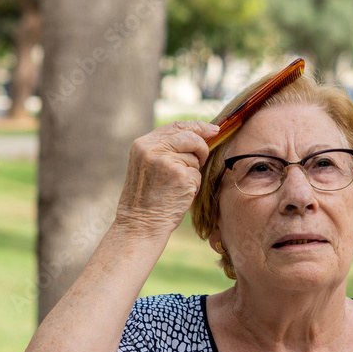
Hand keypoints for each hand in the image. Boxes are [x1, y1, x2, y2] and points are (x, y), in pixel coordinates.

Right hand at [114, 120, 218, 236]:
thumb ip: (164, 149)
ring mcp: (167, 161)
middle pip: (190, 136)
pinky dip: (193, 186)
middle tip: (203, 159)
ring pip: (194, 157)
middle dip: (201, 147)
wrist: (140, 225)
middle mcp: (153, 149)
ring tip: (176, 187)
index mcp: (142, 145)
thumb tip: (196, 137)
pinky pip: (197, 175)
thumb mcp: (146, 167)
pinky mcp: (180, 176)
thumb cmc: (145, 200)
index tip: (212, 129)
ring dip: (192, 172)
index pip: (175, 126)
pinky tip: (179, 195)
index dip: (197, 126)